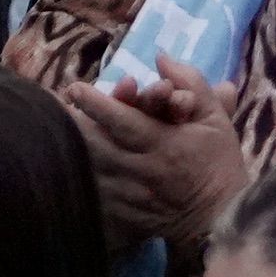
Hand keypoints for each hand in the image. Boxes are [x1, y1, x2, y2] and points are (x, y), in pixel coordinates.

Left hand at [59, 57, 245, 248]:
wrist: (222, 219)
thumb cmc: (218, 163)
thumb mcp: (215, 118)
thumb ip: (191, 83)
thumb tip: (161, 57)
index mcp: (164, 143)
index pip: (123, 121)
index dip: (96, 104)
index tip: (75, 88)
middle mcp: (143, 170)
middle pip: (98, 146)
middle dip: (73, 125)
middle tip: (53, 106)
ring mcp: (132, 196)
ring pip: (93, 171)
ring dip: (72, 151)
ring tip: (53, 131)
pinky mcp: (126, 216)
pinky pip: (97, 197)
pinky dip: (81, 181)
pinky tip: (65, 168)